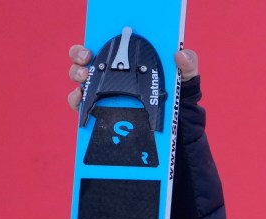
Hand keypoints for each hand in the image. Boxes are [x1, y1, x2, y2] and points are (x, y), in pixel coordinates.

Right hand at [67, 45, 198, 110]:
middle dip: (78, 57)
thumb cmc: (178, 96)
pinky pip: (84, 106)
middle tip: (86, 62)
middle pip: (83, 60)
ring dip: (77, 76)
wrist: (179, 126)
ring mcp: (105, 93)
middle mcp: (111, 74)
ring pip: (80, 80)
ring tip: (84, 80)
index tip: (90, 50)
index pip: (103, 47)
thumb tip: (180, 55)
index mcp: (127, 61)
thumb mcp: (186, 78)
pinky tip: (82, 101)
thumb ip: (188, 65)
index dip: (91, 45)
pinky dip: (78, 102)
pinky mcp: (103, 112)